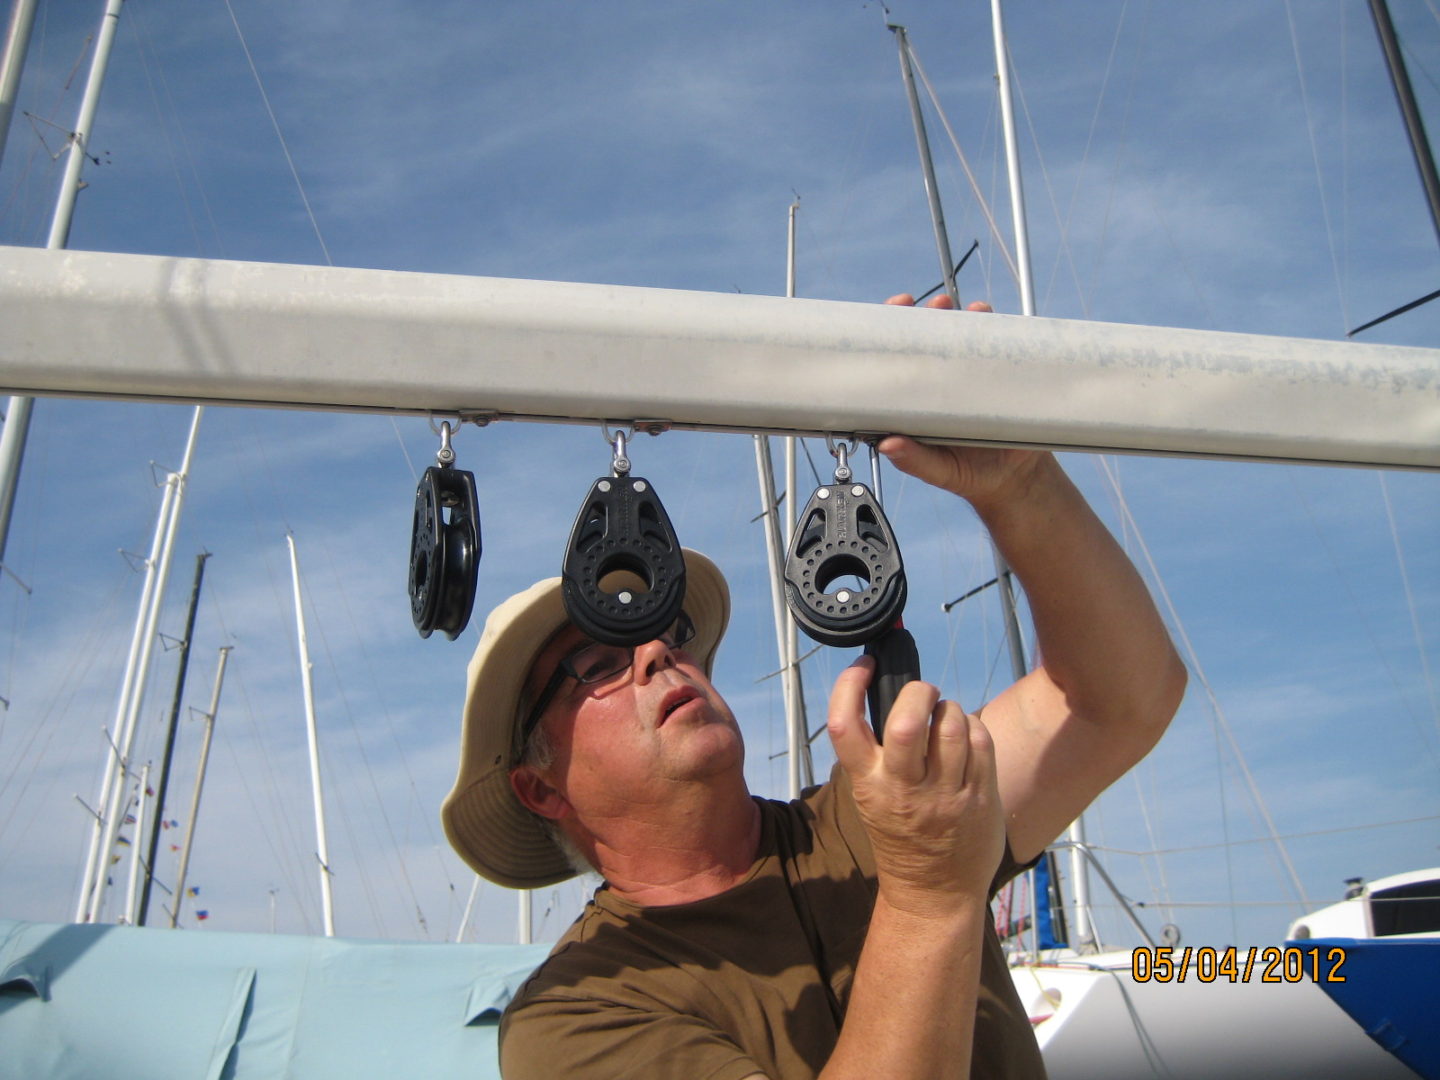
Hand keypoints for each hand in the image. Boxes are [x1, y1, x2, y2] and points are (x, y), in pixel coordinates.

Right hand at [827, 657, 1004, 915]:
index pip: (844, 725)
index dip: (848, 686)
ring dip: (949, 708)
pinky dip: (973, 727)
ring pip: (951, 725)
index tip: (863, 667)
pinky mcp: (979, 798)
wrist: (932, 893)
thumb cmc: (900, 834)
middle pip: (906, 721)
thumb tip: (885, 691)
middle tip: (921, 694)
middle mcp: (903, 790)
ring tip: (945, 717)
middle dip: (917, 692)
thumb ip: (876, 754)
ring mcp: (944, 795)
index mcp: (867, 784)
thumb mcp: (871, 797)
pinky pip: (980, 742)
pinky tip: (966, 738)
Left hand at [879, 293, 1046, 507]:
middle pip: (927, 339)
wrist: (1017, 480)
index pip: (899, 361)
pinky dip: (990, 326)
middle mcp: (941, 382)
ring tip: (955, 308)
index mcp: (918, 401)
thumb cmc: (970, 474)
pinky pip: (994, 344)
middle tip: (918, 305)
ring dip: (955, 314)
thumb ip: (914, 460)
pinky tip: (985, 315)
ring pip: (960, 335)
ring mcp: (970, 376)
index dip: (890, 336)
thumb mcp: (939, 470)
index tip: (887, 317)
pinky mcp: (999, 374)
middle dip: (921, 316)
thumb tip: (887, 445)